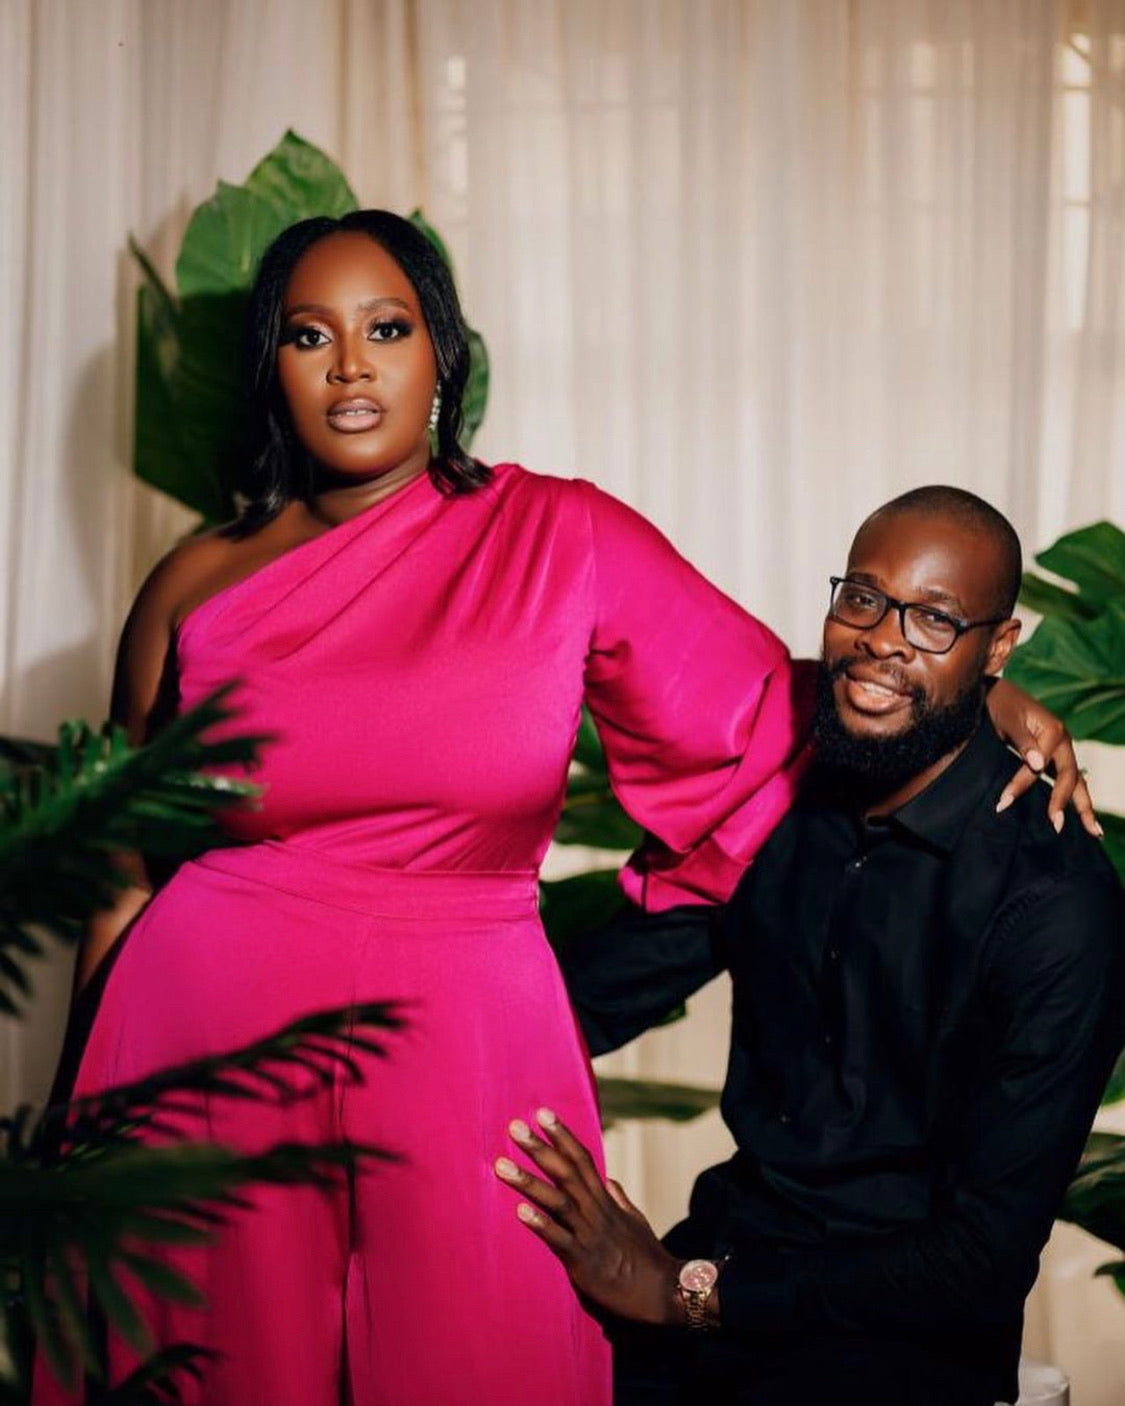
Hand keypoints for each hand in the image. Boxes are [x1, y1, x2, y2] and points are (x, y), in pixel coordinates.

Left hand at [496, 1108, 682, 1325]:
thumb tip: (609, 1181)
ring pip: (557, 1201)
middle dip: (539, 1148)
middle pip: (565, 1172)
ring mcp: (589, 1235)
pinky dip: (540, 1225)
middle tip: (514, 1125)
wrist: (665, 1293)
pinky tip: (520, 1211)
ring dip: (528, 1181)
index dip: (562, 1135)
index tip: (542, 1113)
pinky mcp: (583, 1263)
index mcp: (605, 1202)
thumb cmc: (649, 1259)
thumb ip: (619, 1200)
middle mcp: (596, 1212)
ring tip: (501, 1165)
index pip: (582, 1160)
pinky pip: (559, 1240)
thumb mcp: (636, 1222)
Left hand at [985, 678, 1100, 836]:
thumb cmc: (1001, 704)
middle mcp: (1063, 741)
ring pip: (1076, 781)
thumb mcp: (1008, 719)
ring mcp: (1062, 750)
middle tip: (1056, 826)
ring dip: (1084, 807)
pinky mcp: (1055, 756)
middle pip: (1069, 776)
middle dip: (1063, 802)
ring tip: (1095, 832)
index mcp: (1054, 730)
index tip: (1003, 802)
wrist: (998, 692)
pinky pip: (1067, 780)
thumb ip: (1023, 741)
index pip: (1039, 765)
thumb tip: (1038, 764)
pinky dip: (1075, 798)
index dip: (1022, 783)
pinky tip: (1084, 817)